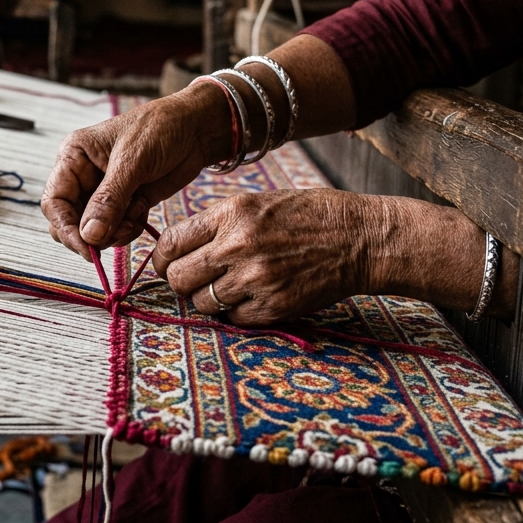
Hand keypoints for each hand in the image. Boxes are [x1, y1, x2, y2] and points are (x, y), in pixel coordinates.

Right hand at [41, 84, 232, 257]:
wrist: (196, 128)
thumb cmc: (160, 129)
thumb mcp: (132, 162)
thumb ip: (109, 200)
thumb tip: (89, 236)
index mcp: (74, 157)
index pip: (54, 201)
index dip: (65, 228)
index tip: (86, 247)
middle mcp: (84, 176)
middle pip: (70, 221)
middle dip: (91, 234)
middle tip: (116, 235)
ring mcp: (104, 192)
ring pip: (93, 230)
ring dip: (113, 233)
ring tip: (134, 218)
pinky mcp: (125, 203)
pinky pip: (115, 230)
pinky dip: (128, 230)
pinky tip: (141, 213)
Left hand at [152, 189, 382, 325]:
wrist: (360, 238)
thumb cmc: (308, 216)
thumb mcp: (257, 204)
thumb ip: (216, 225)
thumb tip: (176, 249)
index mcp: (231, 213)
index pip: (170, 243)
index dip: (163, 259)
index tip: (168, 264)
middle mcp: (238, 245)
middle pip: (178, 278)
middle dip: (182, 282)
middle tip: (197, 280)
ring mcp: (255, 278)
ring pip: (202, 303)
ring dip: (210, 299)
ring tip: (231, 287)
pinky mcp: (273, 306)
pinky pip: (233, 319)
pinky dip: (238, 312)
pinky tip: (255, 296)